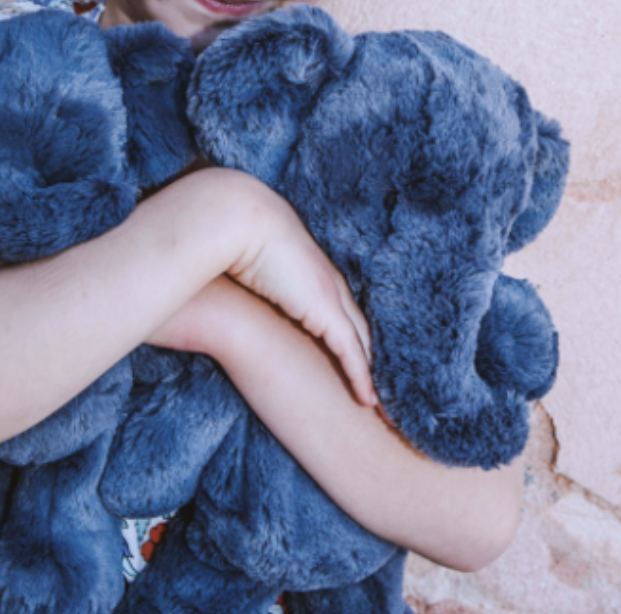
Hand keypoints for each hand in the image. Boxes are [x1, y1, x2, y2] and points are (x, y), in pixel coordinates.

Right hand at [219, 177, 376, 408]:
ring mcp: (330, 294)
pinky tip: (366, 399)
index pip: (344, 312)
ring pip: (362, 342)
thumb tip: (237, 292)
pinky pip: (350, 351)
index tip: (361, 362)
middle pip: (361, 328)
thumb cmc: (237, 235)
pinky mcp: (325, 309)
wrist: (241, 218)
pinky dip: (360, 376)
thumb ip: (254, 281)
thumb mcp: (250, 265)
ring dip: (372, 373)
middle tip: (383, 389)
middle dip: (372, 358)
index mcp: (314, 272)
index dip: (354, 338)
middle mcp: (329, 283)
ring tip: (381, 403)